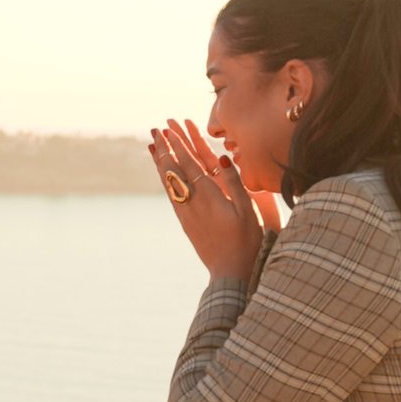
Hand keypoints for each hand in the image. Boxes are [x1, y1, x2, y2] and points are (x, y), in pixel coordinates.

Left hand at [145, 118, 275, 281]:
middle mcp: (192, 203)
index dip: (178, 145)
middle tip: (155, 130)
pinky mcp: (185, 222)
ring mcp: (186, 213)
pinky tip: (163, 175)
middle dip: (164, 149)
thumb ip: (235, 183)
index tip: (169, 129)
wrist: (230, 272)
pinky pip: (171, 195)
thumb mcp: (247, 210)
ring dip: (160, 162)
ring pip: (168, 182)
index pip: (189, 164)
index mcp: (208, 196)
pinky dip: (165, 180)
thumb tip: (223, 157)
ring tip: (153, 146)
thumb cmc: (245, 241)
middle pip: (173, 170)